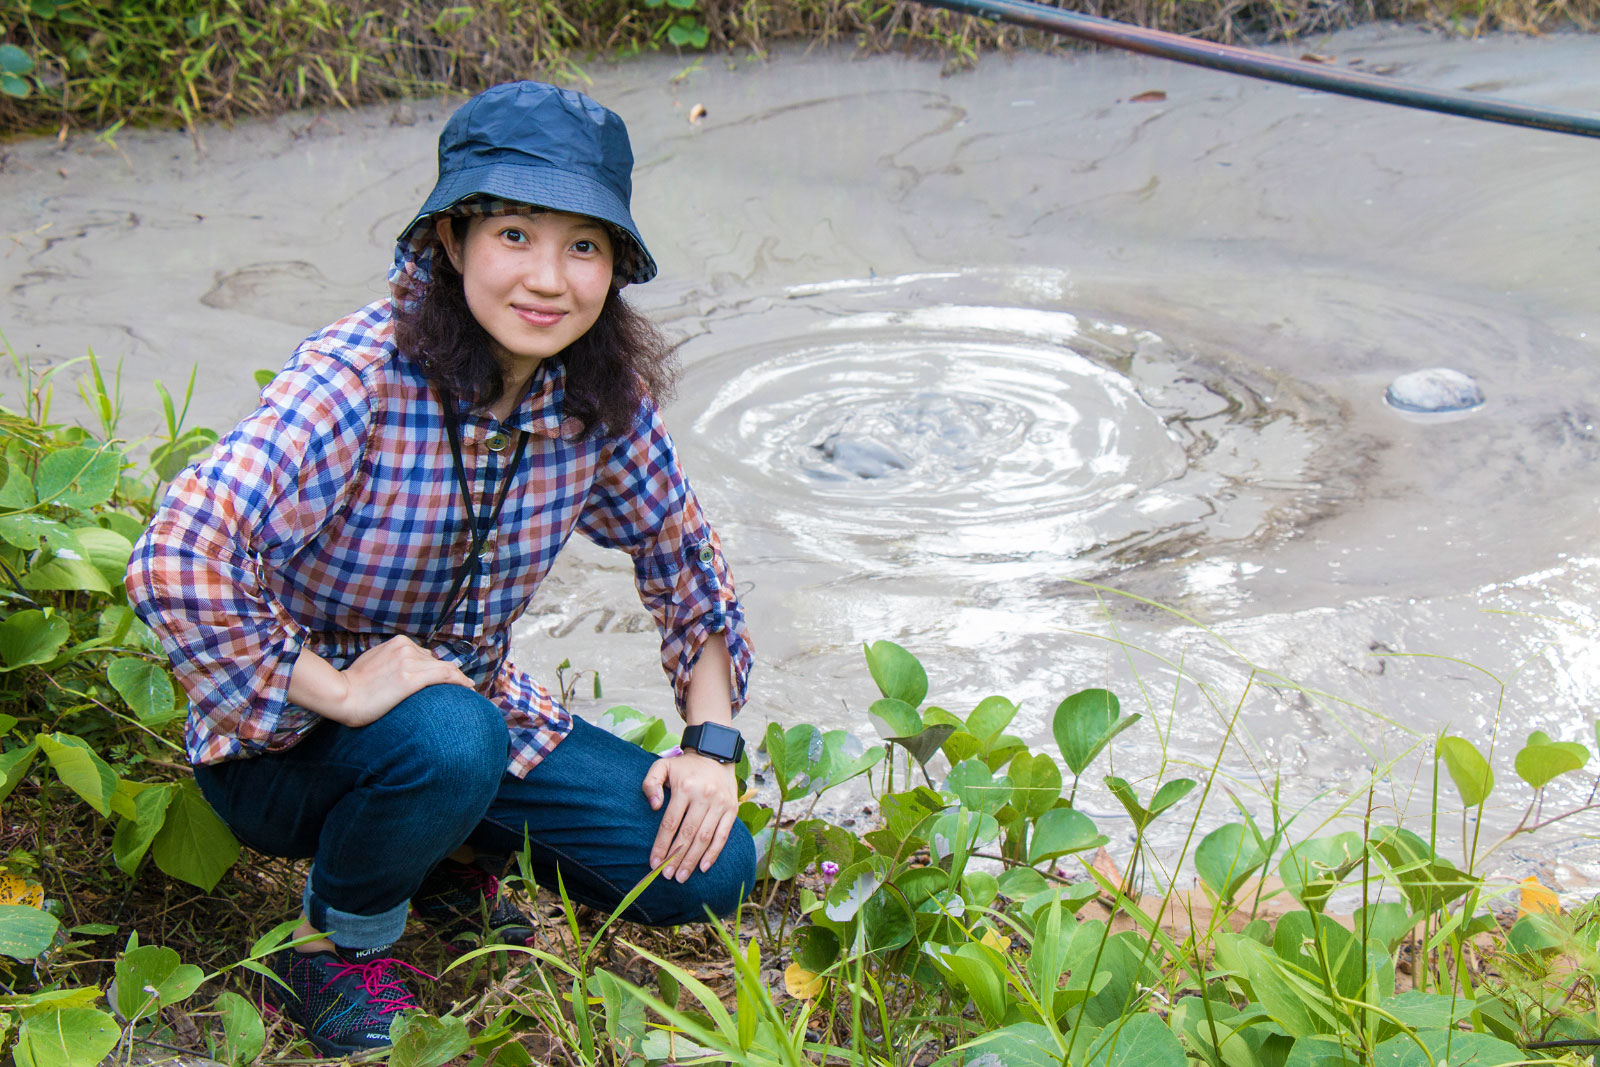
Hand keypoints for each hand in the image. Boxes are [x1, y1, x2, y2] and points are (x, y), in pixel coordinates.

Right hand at [289, 635, 473, 727]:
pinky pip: (445, 675)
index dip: (437, 667)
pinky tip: (468, 688)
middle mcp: (406, 648)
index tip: (447, 677)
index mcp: (398, 643)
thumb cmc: (354, 685)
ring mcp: (410, 662)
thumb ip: (392, 661)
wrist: (342, 695)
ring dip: (457, 679)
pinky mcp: (412, 678)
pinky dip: (460, 680)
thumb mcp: (374, 663)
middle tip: (460, 686)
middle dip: (447, 674)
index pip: (426, 655)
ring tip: (467, 689)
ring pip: (444, 668)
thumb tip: (403, 671)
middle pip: (436, 662)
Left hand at [642, 751, 738, 881]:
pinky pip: (723, 836)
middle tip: (666, 876)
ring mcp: (720, 804)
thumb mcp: (662, 766)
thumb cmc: (685, 766)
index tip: (654, 863)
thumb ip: (651, 783)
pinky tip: (703, 867)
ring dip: (693, 860)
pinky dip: (713, 853)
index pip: (670, 823)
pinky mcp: (732, 809)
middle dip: (676, 858)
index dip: (662, 845)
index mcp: (685, 787)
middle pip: (688, 834)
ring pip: (704, 838)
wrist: (716, 754)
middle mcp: (704, 796)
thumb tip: (654, 806)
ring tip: (681, 876)